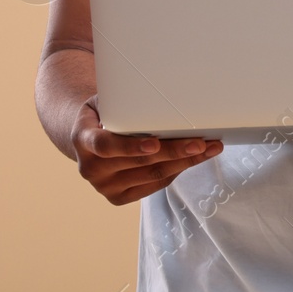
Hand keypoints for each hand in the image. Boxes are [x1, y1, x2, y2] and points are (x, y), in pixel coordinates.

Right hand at [71, 96, 223, 204]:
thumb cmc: (104, 113)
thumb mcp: (106, 101)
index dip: (131, 146)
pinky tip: (193, 159)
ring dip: (185, 162)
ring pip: (153, 175)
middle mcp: (91, 168)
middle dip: (175, 152)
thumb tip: (161, 94)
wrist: (86, 136)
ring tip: (210, 149)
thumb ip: (124, 103)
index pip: (105, 146)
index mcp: (83, 139)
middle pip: (140, 162)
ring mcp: (104, 186)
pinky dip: (177, 170)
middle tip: (202, 142)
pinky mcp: (118, 197)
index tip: (154, 143)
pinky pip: (155, 184)